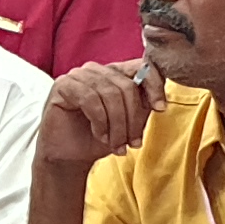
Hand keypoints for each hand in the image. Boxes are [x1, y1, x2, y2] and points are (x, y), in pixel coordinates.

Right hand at [38, 60, 163, 167]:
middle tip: (132, 143)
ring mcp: (78, 75)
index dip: (154, 85)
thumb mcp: (128, 122)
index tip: (161, 109)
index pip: (141, 67)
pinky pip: (90, 99)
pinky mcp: (63, 85)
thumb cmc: (99, 138)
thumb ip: (143, 107)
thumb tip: (160, 101)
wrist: (70, 157)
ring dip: (117, 125)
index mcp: (114, 73)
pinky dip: (100, 122)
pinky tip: (100, 135)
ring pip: (110, 94)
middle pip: (126, 86)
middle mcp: (97, 70)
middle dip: (132, 119)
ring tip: (117, 145)